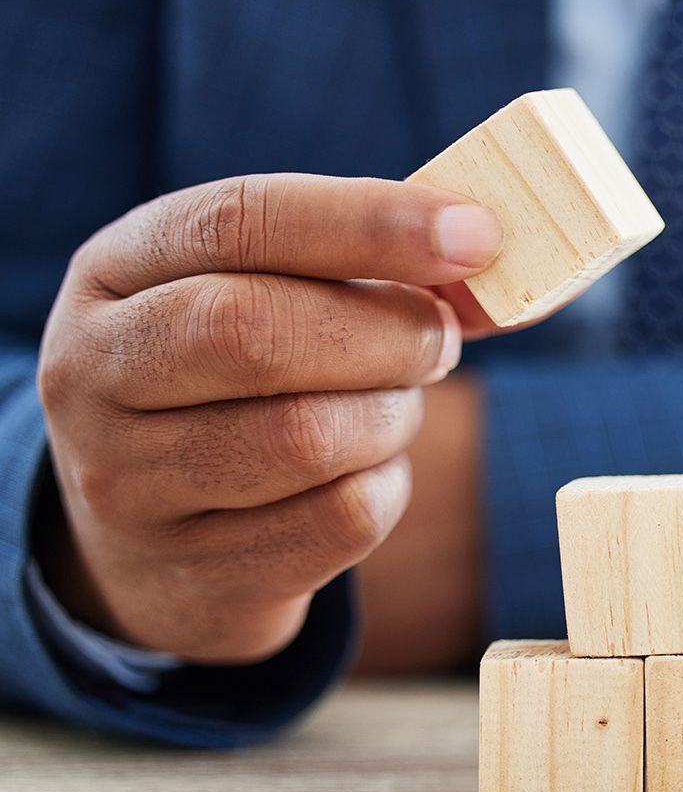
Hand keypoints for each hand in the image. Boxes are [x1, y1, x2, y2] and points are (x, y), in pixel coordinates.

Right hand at [36, 173, 501, 662]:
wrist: (155, 539)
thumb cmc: (234, 382)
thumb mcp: (262, 295)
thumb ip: (359, 262)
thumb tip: (480, 248)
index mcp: (115, 269)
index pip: (239, 221)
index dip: (368, 222)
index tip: (473, 236)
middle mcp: (93, 372)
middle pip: (256, 332)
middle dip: (387, 332)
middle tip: (440, 340)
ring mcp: (128, 482)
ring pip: (308, 437)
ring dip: (392, 415)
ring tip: (392, 406)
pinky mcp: (193, 571)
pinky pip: (341, 519)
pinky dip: (388, 486)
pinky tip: (368, 471)